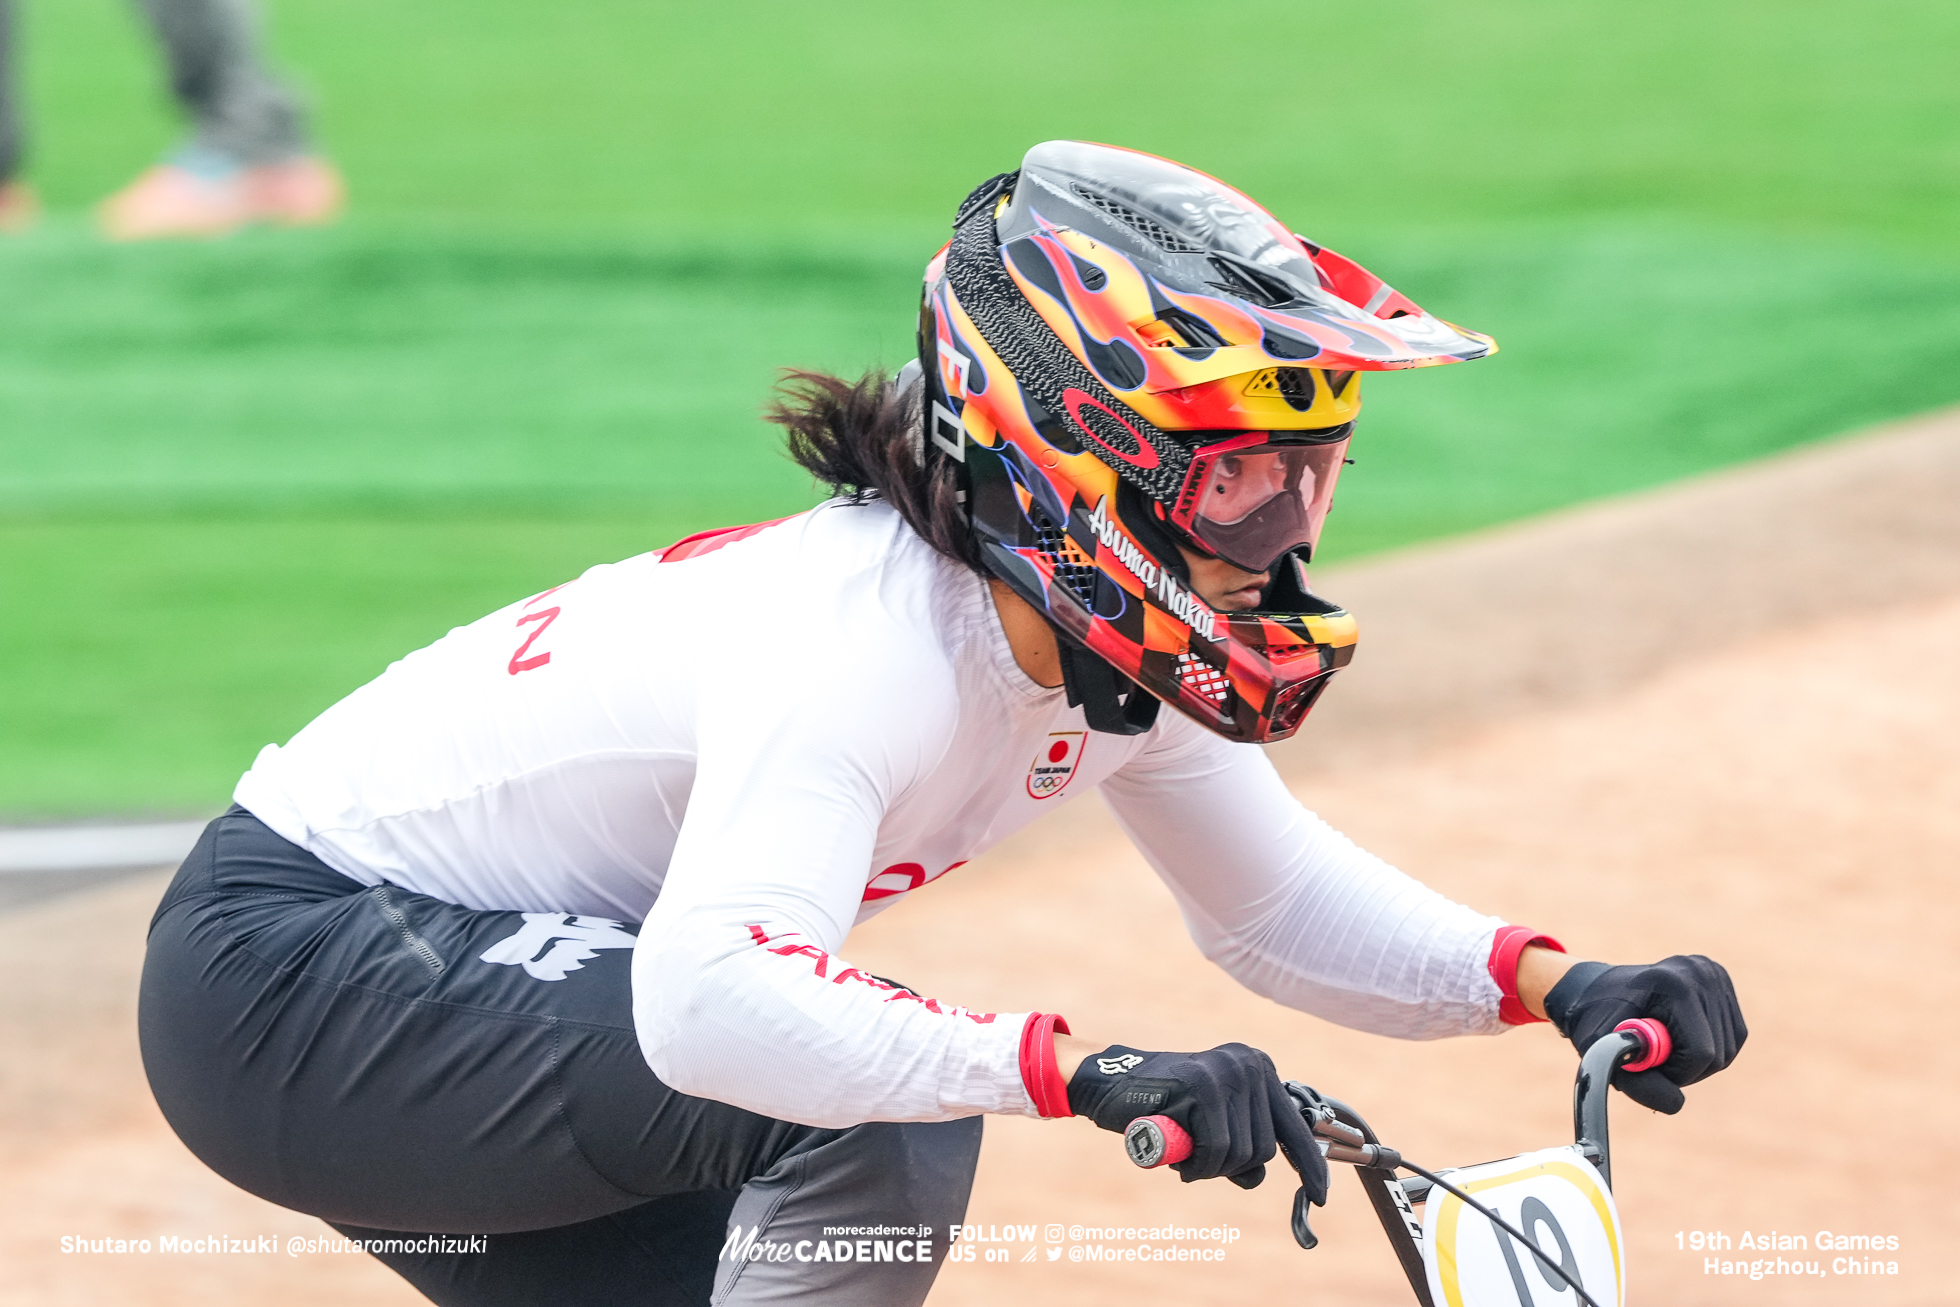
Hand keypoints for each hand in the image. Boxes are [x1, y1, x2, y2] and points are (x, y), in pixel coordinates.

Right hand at [1065, 1043, 1328, 1203]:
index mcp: (1258, 1069)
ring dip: (1209, 1167)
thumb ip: (1240, 1141)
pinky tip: (1177, 1151)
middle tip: (1198, 1157)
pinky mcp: (1204, 1086)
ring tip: (1184, 1149)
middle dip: (1232, 1167)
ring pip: (1242, 1153)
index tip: (1321, 1196)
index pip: (1295, 1127)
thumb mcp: (1212, 1123)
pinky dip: (1196, 1164)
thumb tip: (1260, 1175)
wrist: (1109, 1083)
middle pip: (1264, 1150)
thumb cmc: (1163, 1108)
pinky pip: (1216, 1150)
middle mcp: (1250, 1065)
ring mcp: (1227, 1073)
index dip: (1310, 1166)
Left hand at [1543, 956, 1746, 1113]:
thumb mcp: (1604, 1055)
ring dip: (1696, 1061)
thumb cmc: (1596, 1022)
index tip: (1644, 1064)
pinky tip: (1678, 1035)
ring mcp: (1714, 974)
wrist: (1594, 990)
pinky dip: (1708, 1048)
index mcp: (1674, 984)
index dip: (1675, 1073)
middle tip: (1650, 1056)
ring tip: (1660, 1043)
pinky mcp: (1721, 981)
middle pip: (1719, 1055)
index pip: (1701, 1053)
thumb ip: (1638, 1085)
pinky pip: (1733, 1037)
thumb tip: (1676, 1104)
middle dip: (1684, 1069)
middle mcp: (1701, 973)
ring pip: (1728, 1050)